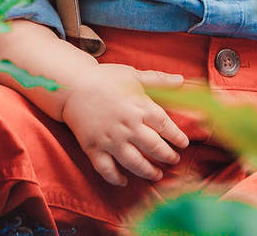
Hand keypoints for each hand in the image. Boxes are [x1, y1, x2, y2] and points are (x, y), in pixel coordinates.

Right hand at [60, 63, 189, 186]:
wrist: (72, 86)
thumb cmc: (105, 79)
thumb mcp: (134, 75)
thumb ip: (158, 80)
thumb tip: (181, 80)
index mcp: (139, 107)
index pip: (165, 126)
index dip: (177, 137)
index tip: (184, 144)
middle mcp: (127, 126)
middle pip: (154, 147)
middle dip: (167, 156)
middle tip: (174, 160)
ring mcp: (110, 139)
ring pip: (134, 163)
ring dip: (148, 172)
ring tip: (157, 175)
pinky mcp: (93, 148)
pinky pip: (106, 169)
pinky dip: (116, 178)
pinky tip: (124, 181)